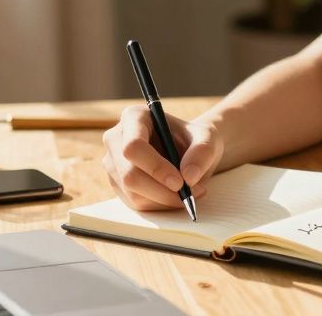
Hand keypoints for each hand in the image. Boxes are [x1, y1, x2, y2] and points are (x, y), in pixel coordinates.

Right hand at [102, 104, 221, 210]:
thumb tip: (188, 176)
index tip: (180, 182)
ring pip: (132, 192)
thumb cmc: (195, 139)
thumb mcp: (208, 138)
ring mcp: (113, 163)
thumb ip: (203, 152)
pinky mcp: (118, 184)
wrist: (189, 151)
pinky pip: (135, 203)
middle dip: (161, 190)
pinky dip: (159, 205)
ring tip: (189, 193)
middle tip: (188, 194)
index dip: (155, 167)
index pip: (133, 146)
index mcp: (134, 117)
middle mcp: (116, 139)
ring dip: (163, 199)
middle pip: (129, 174)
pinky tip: (175, 196)